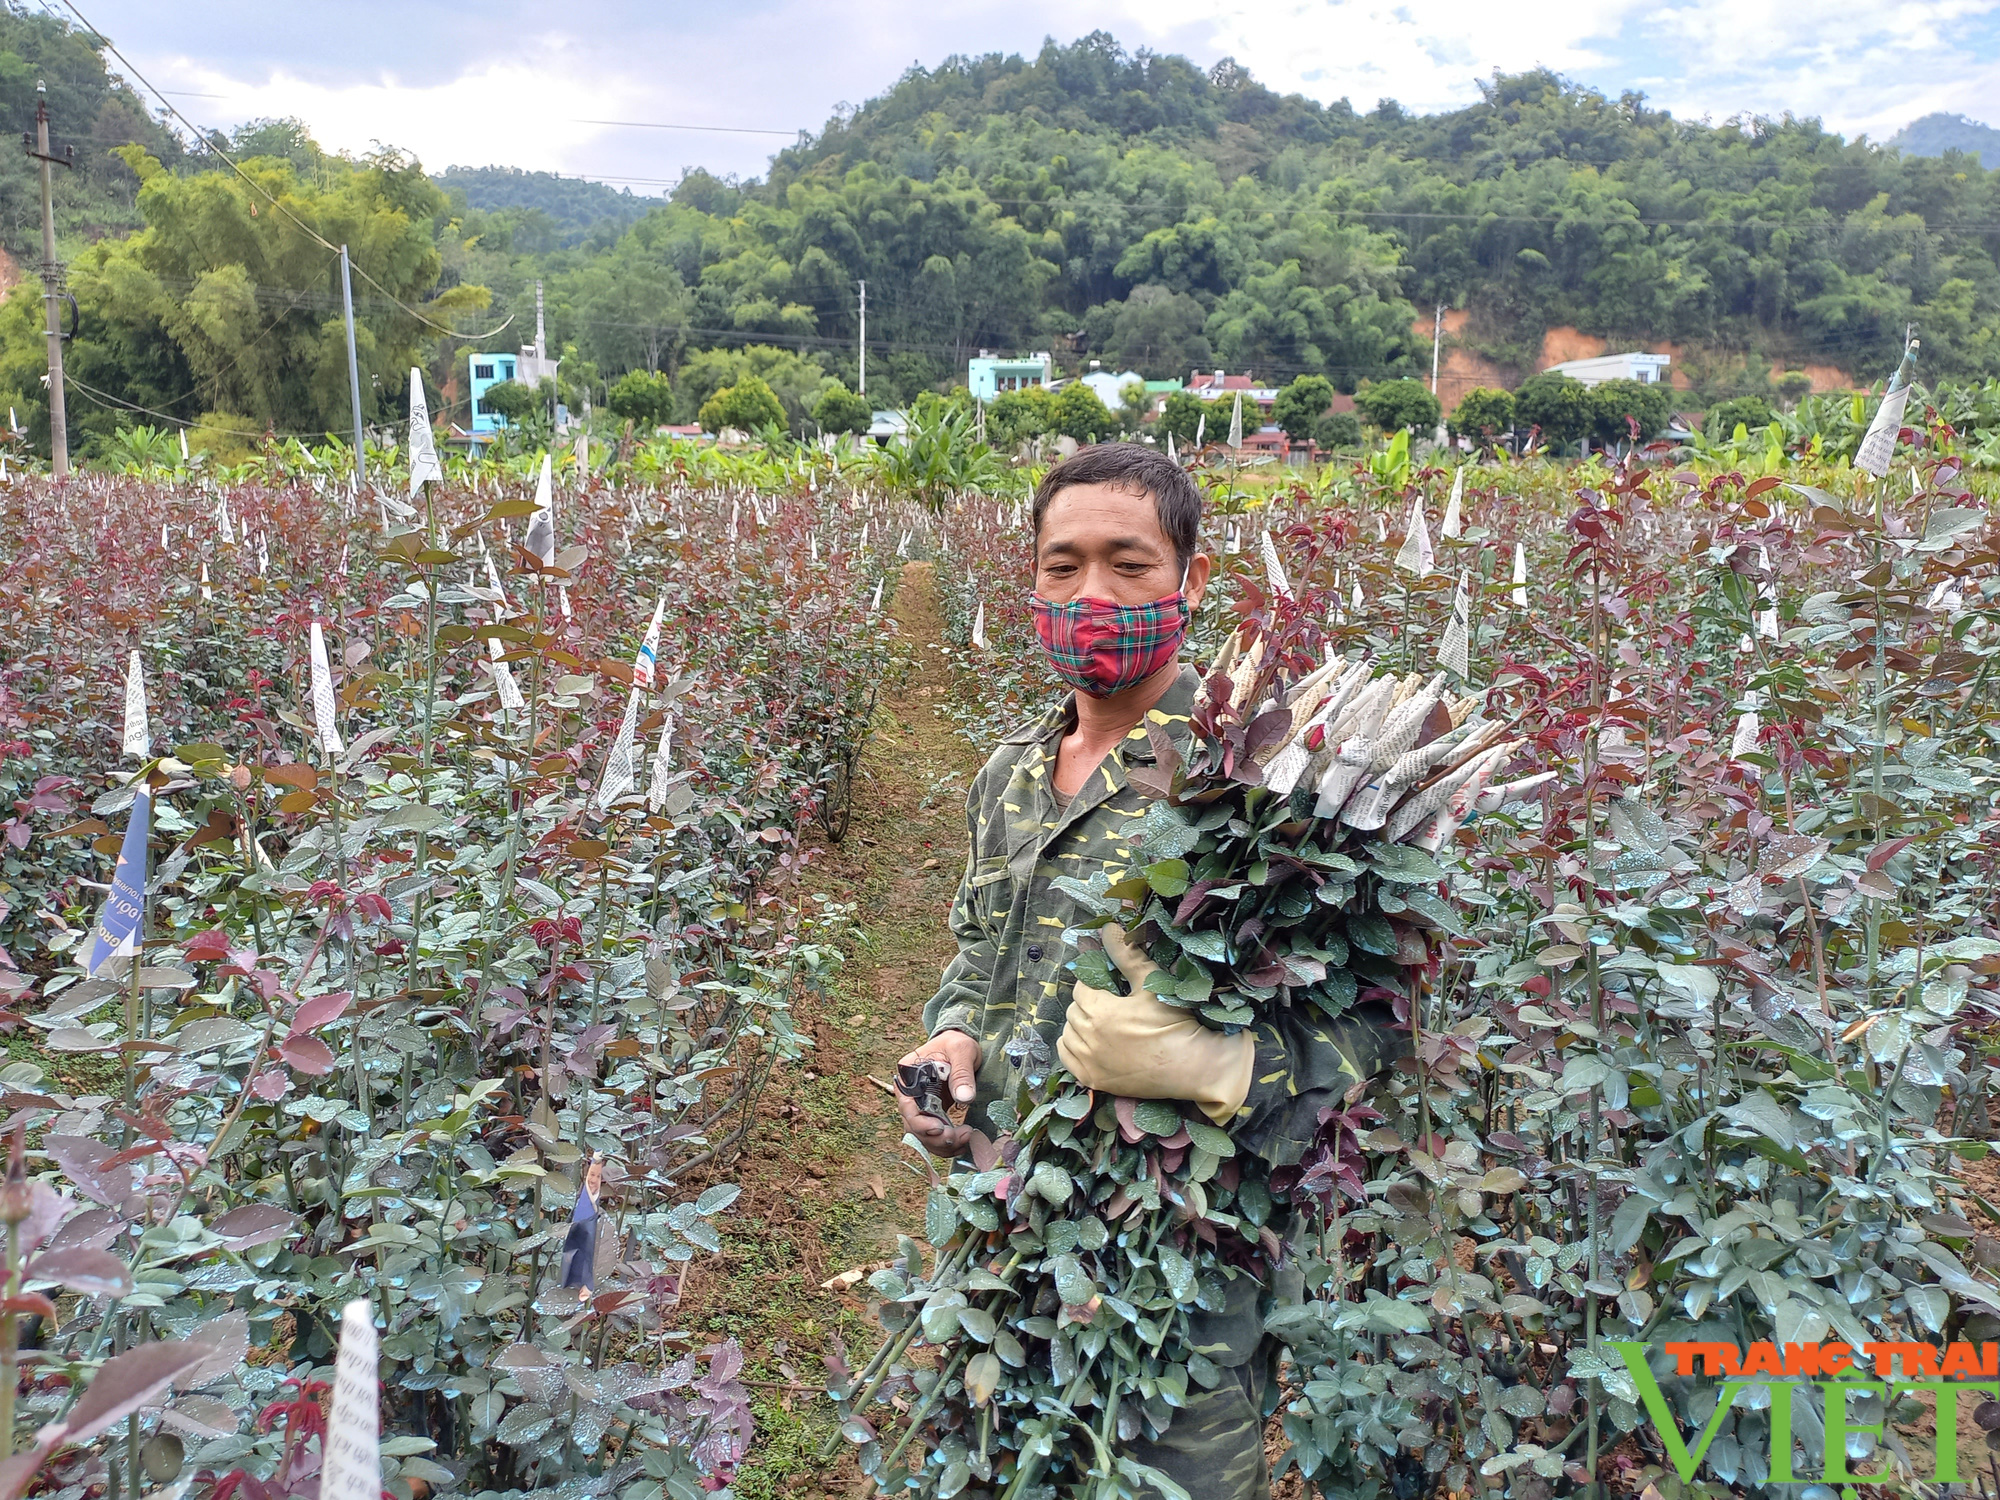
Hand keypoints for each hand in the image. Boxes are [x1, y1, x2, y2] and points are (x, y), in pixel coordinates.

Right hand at [895, 1029, 980, 1155]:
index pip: (907, 1107)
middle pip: (914, 1126)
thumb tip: (964, 1098)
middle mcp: (909, 1095)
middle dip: (935, 1138)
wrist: (962, 1046)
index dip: (920, 1123)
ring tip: (966, 1137)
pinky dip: (947, 1145)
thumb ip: (962, 1072)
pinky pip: (935, 1136)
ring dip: (942, 1144)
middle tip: (959, 1137)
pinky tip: (964, 1142)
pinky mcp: (933, 1115)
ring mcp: (920, 1107)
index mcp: (908, 1076)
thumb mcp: (962, 1050)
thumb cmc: (958, 1043)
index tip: (941, 1128)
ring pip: (923, 1136)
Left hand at [1057, 924, 1254, 1124]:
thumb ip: (1127, 955)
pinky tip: (1090, 1044)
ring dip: (1080, 1026)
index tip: (1111, 990)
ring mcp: (1090, 1062)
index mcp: (1100, 1011)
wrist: (1192, 1065)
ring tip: (1102, 1025)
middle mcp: (1089, 1038)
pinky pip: (1067, 1058)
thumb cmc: (1174, 1022)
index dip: (1095, 986)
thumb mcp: (1151, 983)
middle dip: (1088, 1004)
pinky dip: (1073, 1048)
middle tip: (1111, 1006)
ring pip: (1068, 1033)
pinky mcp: (1093, 1080)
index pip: (1081, 989)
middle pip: (1074, 1010)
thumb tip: (1108, 928)